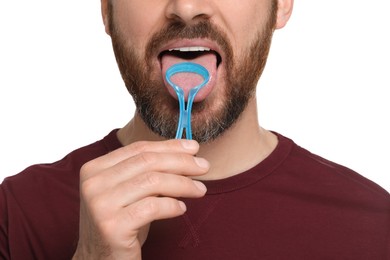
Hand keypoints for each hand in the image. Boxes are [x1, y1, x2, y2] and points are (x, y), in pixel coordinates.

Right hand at [72, 139, 208, 258]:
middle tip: (204, 167)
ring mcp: (100, 204)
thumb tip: (187, 153)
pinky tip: (182, 208)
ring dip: (183, 184)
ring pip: (153, 181)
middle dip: (181, 162)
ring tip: (200, 190)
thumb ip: (150, 171)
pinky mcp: (112, 226)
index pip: (138, 149)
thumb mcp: (132, 192)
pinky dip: (172, 205)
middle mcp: (93, 183)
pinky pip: (152, 207)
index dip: (169, 146)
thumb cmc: (121, 223)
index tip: (193, 148)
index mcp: (95, 169)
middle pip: (147, 161)